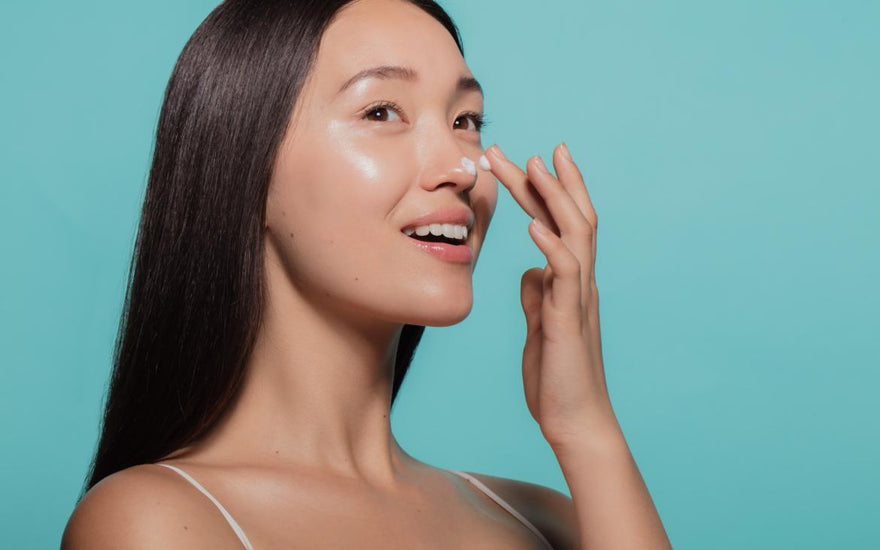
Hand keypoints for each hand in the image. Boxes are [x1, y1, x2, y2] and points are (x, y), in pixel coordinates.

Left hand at [483, 143, 615, 446]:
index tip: (527, 158)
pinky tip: (535, 229)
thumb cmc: (557, 376)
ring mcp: (577, 298)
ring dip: (554, 199)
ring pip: (575, 235)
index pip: (559, 223)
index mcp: (568, 281)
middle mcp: (578, 282)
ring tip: (533, 166)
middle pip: (568, 217)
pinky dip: (552, 249)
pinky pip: (565, 277)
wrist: (574, 421)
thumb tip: (528, 271)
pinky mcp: (569, 321)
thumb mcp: (538, 326)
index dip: (544, 190)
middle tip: (515, 148)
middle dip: (543, 181)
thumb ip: (536, 295)